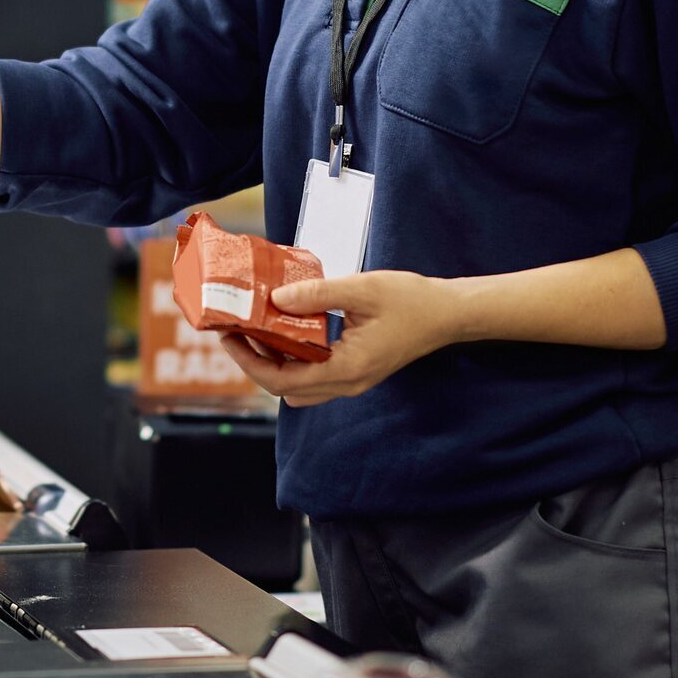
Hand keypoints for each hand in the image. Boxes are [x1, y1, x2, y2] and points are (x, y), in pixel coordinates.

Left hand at [218, 271, 460, 406]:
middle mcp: (346, 384)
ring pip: (297, 386)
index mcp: (346, 369)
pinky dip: (291, 360)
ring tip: (253, 332)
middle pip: (284, 388)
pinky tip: (284, 332)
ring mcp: (350, 382)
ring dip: (271, 363)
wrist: (448, 315)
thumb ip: (318, 295)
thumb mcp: (362, 289)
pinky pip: (312, 376)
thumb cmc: (411, 300)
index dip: (250, 362)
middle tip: (233, 332)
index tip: (229, 337)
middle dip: (254, 362)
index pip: (283, 380)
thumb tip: (276, 298)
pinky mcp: (354, 372)